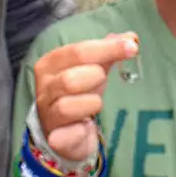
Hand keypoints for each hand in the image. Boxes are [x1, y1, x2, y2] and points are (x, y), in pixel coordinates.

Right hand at [32, 34, 138, 162]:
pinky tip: (87, 125)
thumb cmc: (79, 93)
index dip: (106, 49)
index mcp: (50, 65)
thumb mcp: (92, 68)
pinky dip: (83, 130)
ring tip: (95, 104)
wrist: (65, 131)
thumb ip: (109, 52)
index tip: (132, 47)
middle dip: (95, 78)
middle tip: (102, 80)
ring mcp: (47, 114)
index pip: (76, 52)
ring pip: (68, 107)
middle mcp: (44, 89)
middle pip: (70, 80)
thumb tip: (131, 38)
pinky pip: (70, 134)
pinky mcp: (55, 139)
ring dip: (91, 104)